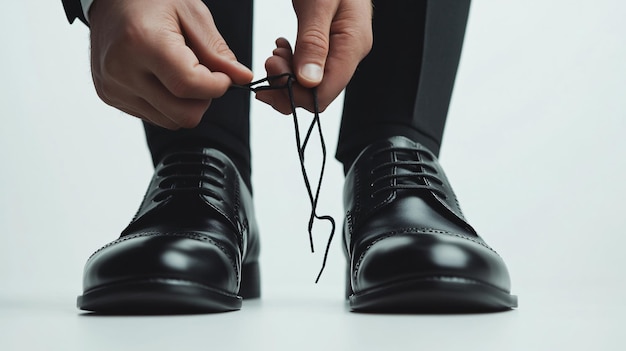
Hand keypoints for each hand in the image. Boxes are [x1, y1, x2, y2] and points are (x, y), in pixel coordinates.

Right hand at [88, 0, 252, 128]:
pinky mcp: (110, 97)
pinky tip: (162, 77)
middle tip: (204, 75)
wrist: (109, 0)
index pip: (189, 86)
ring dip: (186, 103)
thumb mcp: (191, 13)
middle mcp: (122, 70)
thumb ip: (217, 51)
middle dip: (204, 99)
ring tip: (180, 73)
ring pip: (170, 121)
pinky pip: (154, 117)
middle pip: (182, 114)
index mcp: (142, 42)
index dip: (217, 86)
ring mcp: (113, 87)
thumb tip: (242, 78)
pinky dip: (167, 103)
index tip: (224, 76)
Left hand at [256, 0, 372, 113]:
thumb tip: (308, 82)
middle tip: (269, 61)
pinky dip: (292, 63)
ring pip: (313, 82)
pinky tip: (282, 47)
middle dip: (288, 85)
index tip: (271, 78)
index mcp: (353, 44)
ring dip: (288, 74)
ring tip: (275, 51)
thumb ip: (313, 42)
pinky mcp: (331, 43)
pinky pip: (312, 67)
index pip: (326, 93)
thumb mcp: (317, 2)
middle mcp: (351, 52)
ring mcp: (342, 48)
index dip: (295, 96)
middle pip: (319, 92)